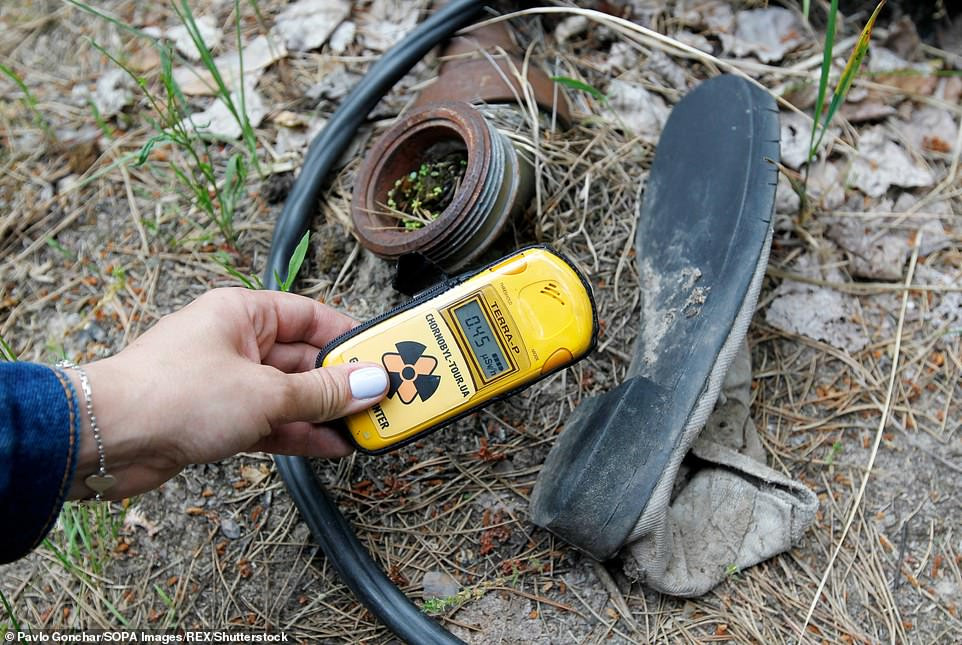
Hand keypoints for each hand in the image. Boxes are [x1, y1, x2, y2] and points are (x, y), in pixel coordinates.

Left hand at [65, 288, 387, 499]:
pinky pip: (270, 421)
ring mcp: (225, 382)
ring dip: (324, 412)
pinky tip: (331, 446)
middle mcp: (235, 342)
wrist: (105, 439)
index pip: (309, 315)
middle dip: (341, 381)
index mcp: (242, 313)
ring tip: (365, 427)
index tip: (381, 354)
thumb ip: (322, 392)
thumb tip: (370, 383)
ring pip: (288, 394)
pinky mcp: (216, 419)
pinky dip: (298, 433)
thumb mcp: (264, 392)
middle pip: (302, 358)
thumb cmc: (173, 394)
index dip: (348, 335)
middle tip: (381, 398)